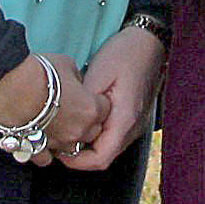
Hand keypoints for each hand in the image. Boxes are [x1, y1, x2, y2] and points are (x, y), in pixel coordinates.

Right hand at [0, 50, 97, 163]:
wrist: (7, 88)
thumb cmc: (38, 73)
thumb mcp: (66, 64)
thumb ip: (76, 77)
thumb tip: (74, 83)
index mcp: (90, 110)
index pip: (106, 109)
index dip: (98, 101)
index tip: (89, 95)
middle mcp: (78, 131)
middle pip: (93, 132)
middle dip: (88, 122)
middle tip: (74, 109)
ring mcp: (58, 143)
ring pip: (72, 147)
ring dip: (69, 138)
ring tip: (56, 125)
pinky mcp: (38, 150)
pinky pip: (47, 157)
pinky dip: (45, 150)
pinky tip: (39, 138)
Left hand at [61, 24, 167, 169]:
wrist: (148, 41)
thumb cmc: (124, 54)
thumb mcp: (98, 74)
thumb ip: (83, 103)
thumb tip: (67, 124)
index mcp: (125, 120)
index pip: (101, 159)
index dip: (77, 162)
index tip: (57, 150)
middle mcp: (132, 128)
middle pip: (103, 157)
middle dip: (78, 156)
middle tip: (56, 140)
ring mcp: (134, 125)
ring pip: (107, 148)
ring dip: (86, 146)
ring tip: (65, 130)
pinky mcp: (131, 118)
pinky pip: (111, 137)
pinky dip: (94, 136)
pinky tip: (80, 121)